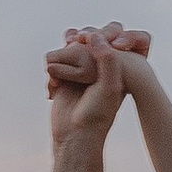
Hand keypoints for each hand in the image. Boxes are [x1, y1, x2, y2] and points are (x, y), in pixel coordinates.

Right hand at [45, 29, 130, 151]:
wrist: (74, 136)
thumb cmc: (97, 114)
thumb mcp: (109, 87)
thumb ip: (107, 59)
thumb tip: (93, 35)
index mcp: (117, 66)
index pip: (113, 37)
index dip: (106, 36)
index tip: (95, 48)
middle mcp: (99, 65)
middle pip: (91, 37)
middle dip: (82, 42)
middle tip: (78, 49)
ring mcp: (80, 69)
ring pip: (71, 46)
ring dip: (65, 55)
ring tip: (66, 73)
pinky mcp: (63, 75)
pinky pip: (56, 59)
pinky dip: (54, 69)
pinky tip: (56, 86)